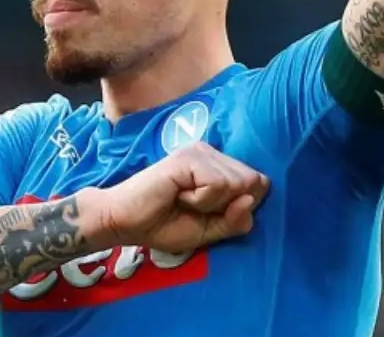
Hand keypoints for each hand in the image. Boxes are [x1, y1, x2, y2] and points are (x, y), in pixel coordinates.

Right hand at [96, 142, 269, 254]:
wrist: (124, 222)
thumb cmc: (163, 225)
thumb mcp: (209, 232)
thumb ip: (235, 221)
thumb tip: (251, 200)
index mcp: (220, 166)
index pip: (258, 183)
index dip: (240, 206)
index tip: (208, 213)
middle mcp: (213, 153)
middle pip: (253, 182)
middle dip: (227, 205)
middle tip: (193, 207)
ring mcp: (201, 151)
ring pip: (238, 183)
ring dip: (212, 204)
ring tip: (184, 200)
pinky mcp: (189, 157)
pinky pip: (219, 184)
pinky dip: (202, 200)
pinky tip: (179, 195)